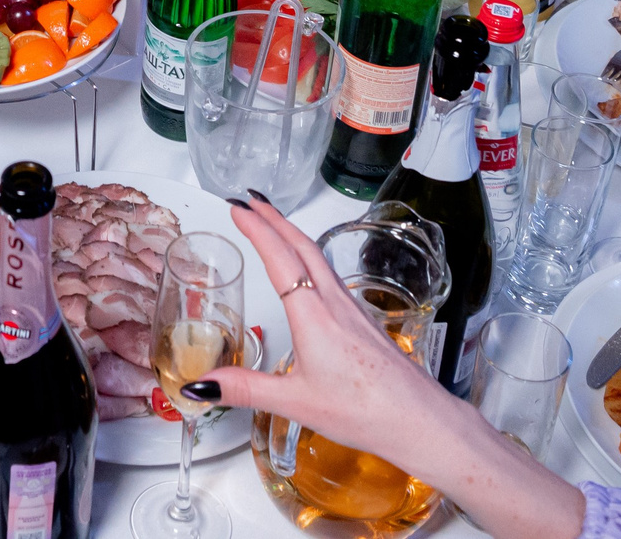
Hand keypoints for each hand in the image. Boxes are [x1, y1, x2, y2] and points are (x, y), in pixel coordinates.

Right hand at [199, 197, 449, 464]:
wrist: (418, 419)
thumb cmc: (363, 409)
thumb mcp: (294, 401)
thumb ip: (245, 390)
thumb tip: (203, 385)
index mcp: (312, 314)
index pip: (279, 257)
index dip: (257, 229)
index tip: (237, 208)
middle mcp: (334, 302)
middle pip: (302, 246)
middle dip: (274, 219)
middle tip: (251, 201)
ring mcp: (352, 308)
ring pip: (319, 257)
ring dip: (293, 234)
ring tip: (274, 225)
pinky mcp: (364, 320)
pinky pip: (331, 275)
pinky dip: (311, 257)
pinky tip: (308, 271)